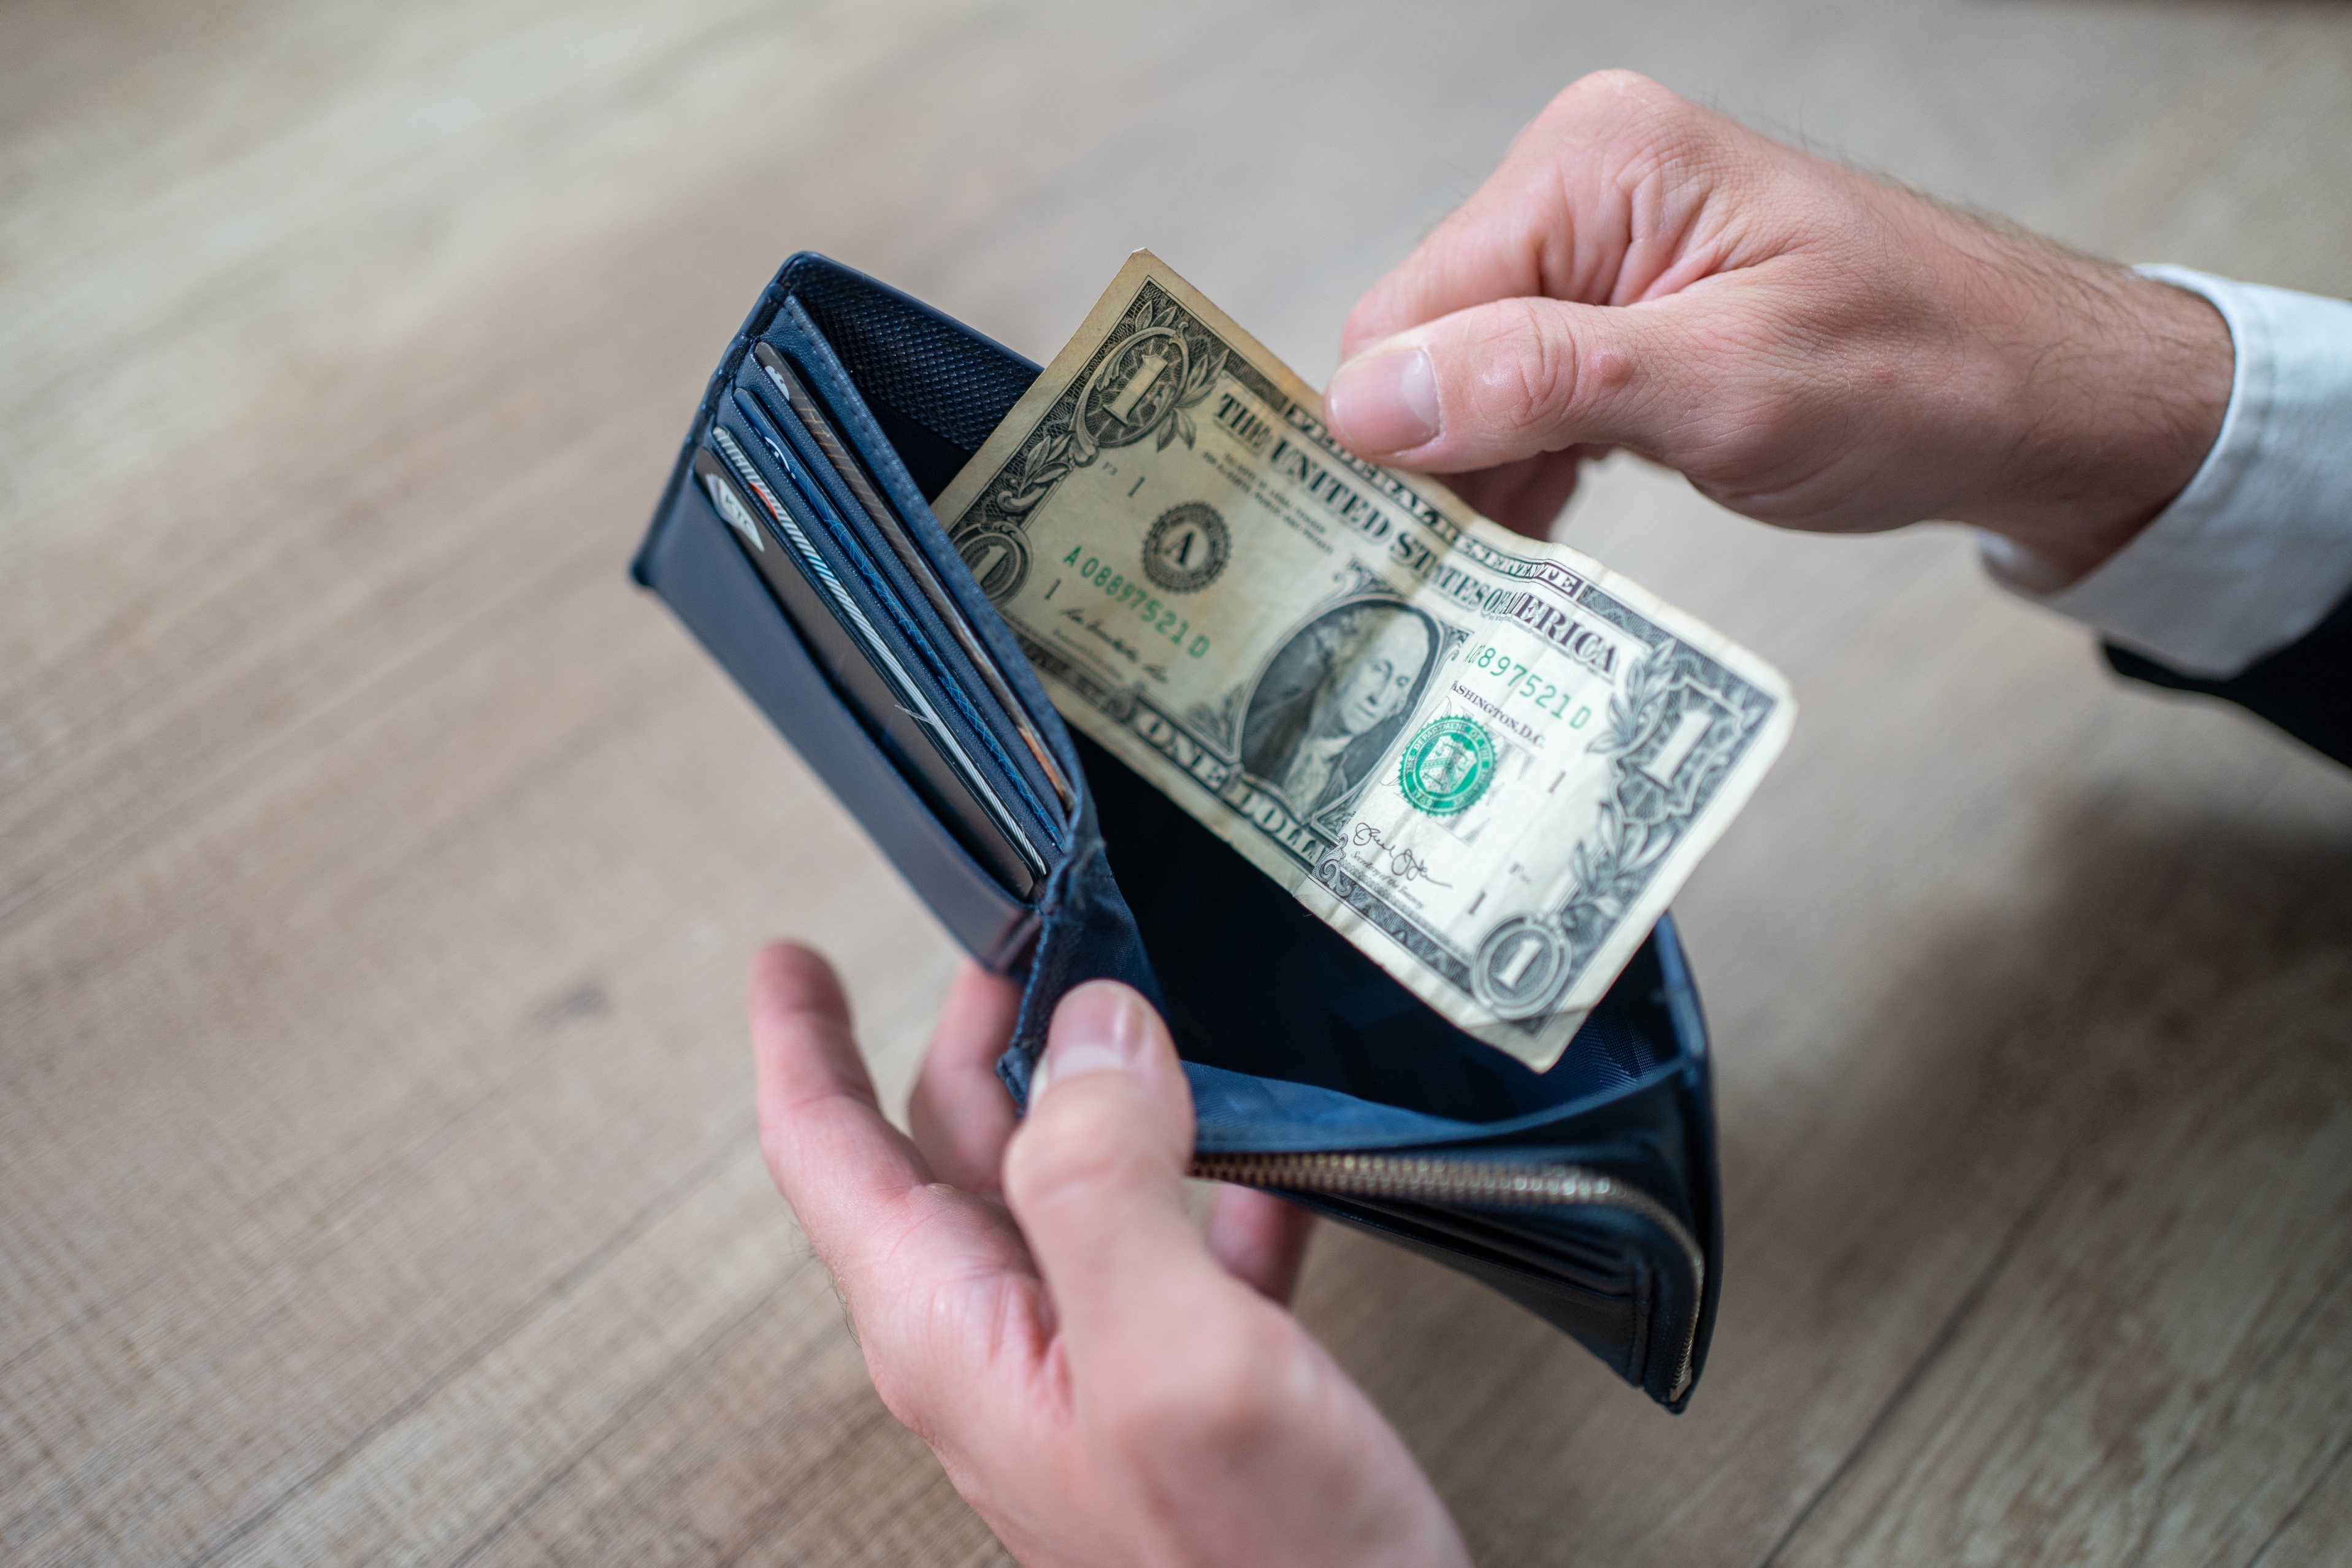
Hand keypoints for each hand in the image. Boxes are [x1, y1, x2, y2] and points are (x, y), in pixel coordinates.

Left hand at [750, 943, 1470, 1567]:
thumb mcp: (1170, 1362)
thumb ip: (1106, 1186)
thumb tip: (1088, 1032)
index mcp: (956, 1332)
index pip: (827, 1153)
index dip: (800, 1040)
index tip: (788, 957)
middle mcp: (1006, 1345)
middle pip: (949, 1146)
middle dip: (977, 1032)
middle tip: (1019, 940)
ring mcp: (1096, 1370)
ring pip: (1069, 1185)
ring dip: (1103, 1090)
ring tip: (1151, 1009)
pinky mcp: (1186, 1393)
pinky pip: (1177, 1250)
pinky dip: (1214, 1179)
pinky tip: (1275, 1153)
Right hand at [1324, 70, 2232, 586]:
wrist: (2042, 398)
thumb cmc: (1926, 375)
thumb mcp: (1728, 386)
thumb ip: (1539, 381)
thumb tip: (1368, 399)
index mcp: (1592, 165)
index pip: (1407, 311)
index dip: (1391, 436)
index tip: (1400, 551)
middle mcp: (1579, 190)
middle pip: (1423, 349)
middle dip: (1431, 467)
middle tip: (1453, 585)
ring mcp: (1598, 253)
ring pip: (1461, 388)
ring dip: (1474, 485)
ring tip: (1495, 581)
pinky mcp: (1618, 317)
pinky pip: (1519, 402)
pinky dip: (1520, 479)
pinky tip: (1529, 549)